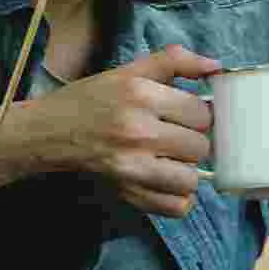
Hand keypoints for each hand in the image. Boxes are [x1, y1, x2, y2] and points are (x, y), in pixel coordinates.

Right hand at [27, 45, 219, 216]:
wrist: (53, 133)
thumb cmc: (93, 99)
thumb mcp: (130, 71)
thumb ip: (173, 62)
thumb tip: (216, 67)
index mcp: (142, 97)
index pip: (201, 114)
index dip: (201, 116)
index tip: (188, 117)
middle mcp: (140, 133)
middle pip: (200, 148)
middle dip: (195, 143)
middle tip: (180, 139)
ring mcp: (134, 169)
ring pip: (191, 180)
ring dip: (188, 172)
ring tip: (174, 162)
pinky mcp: (129, 194)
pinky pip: (175, 207)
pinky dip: (179, 199)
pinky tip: (169, 183)